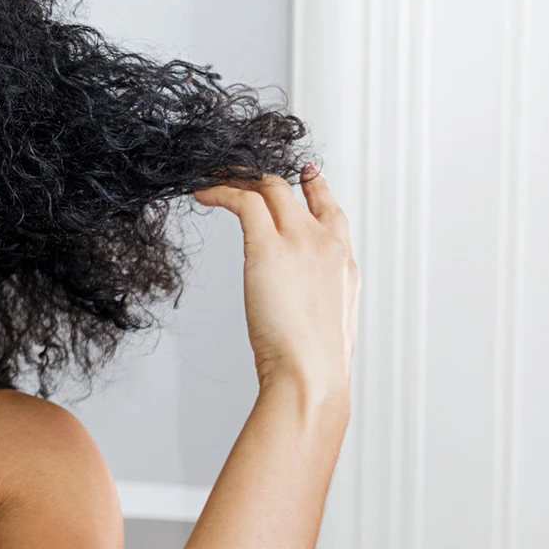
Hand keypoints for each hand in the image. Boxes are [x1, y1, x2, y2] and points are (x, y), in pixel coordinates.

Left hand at [193, 162, 359, 395]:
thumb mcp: (327, 325)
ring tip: (214, 179)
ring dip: (238, 179)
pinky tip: (204, 193)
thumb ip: (316, 301)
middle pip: (294, 191)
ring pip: (269, 187)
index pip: (331, 210)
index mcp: (344, 263)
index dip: (315, 186)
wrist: (312, 375)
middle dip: (263, 178)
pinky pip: (243, 201)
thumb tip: (299, 310)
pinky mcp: (268, 247)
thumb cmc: (315, 366)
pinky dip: (221, 191)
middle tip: (238, 175)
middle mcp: (327, 243)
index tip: (303, 173)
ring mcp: (300, 241)